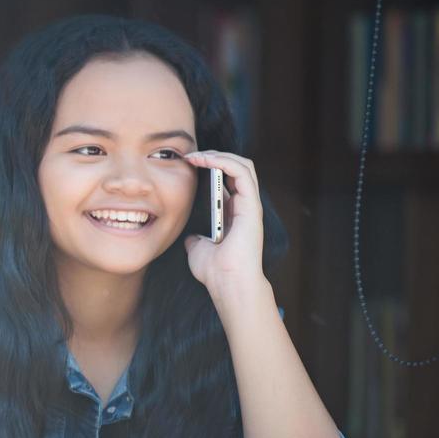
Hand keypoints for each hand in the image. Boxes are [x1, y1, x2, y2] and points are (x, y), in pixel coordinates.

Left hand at [183, 150, 266, 298]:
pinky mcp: (251, 205)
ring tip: (196, 155)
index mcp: (233, 213)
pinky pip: (241, 172)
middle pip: (237, 167)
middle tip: (191, 155)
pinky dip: (223, 161)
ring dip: (218, 154)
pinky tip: (204, 160)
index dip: (210, 166)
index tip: (187, 163)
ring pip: (243, 165)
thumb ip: (196, 239)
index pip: (227, 179)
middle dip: (214, 155)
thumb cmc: (215, 271)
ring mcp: (250, 204)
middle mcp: (244, 206)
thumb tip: (190, 237)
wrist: (227, 283)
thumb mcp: (198, 249)